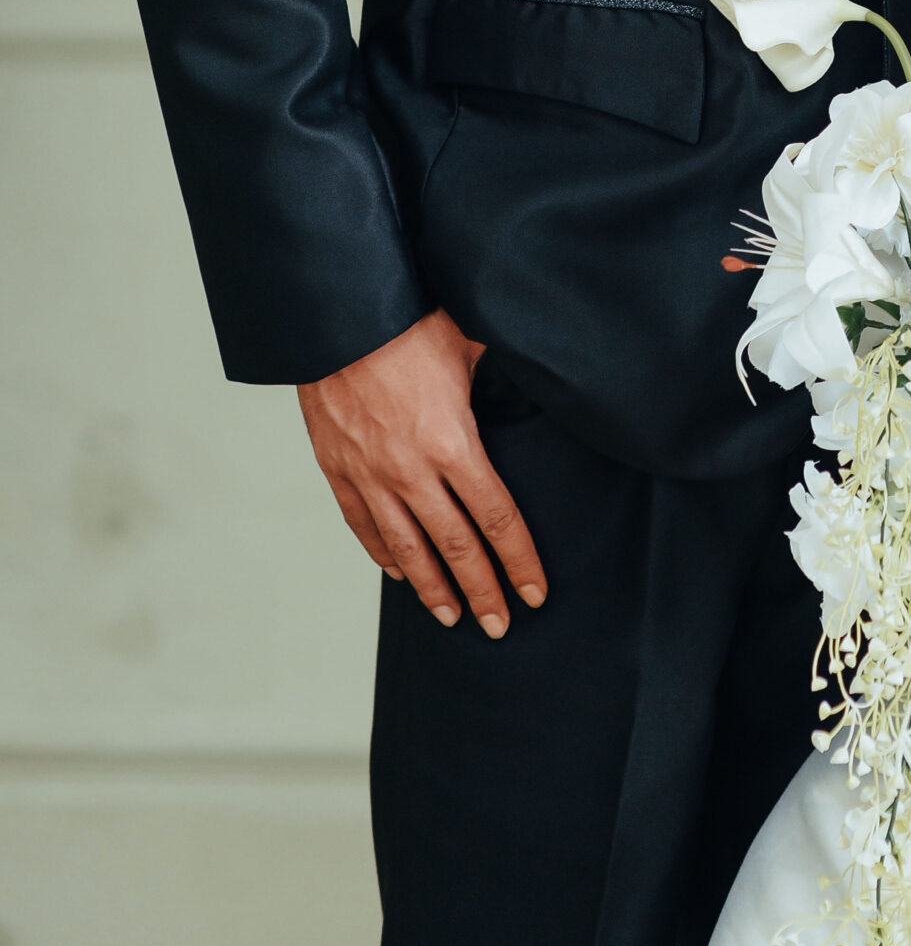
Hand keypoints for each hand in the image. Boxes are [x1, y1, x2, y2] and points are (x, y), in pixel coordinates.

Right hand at [297, 308, 545, 635]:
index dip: (519, 560)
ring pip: (407, 548)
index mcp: (454, 443)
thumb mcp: (470, 346)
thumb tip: (535, 376)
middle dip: (483, 591)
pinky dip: (383, 554)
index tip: (535, 593)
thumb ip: (499, 376)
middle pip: (457, 547)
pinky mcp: (338, 470)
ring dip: (432, 587)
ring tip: (452, 616)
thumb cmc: (409, 322)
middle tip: (499, 627)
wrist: (339, 319)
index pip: (497, 518)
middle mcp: (413, 471)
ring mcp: (371, 476)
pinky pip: (364, 525)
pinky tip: (399, 572)